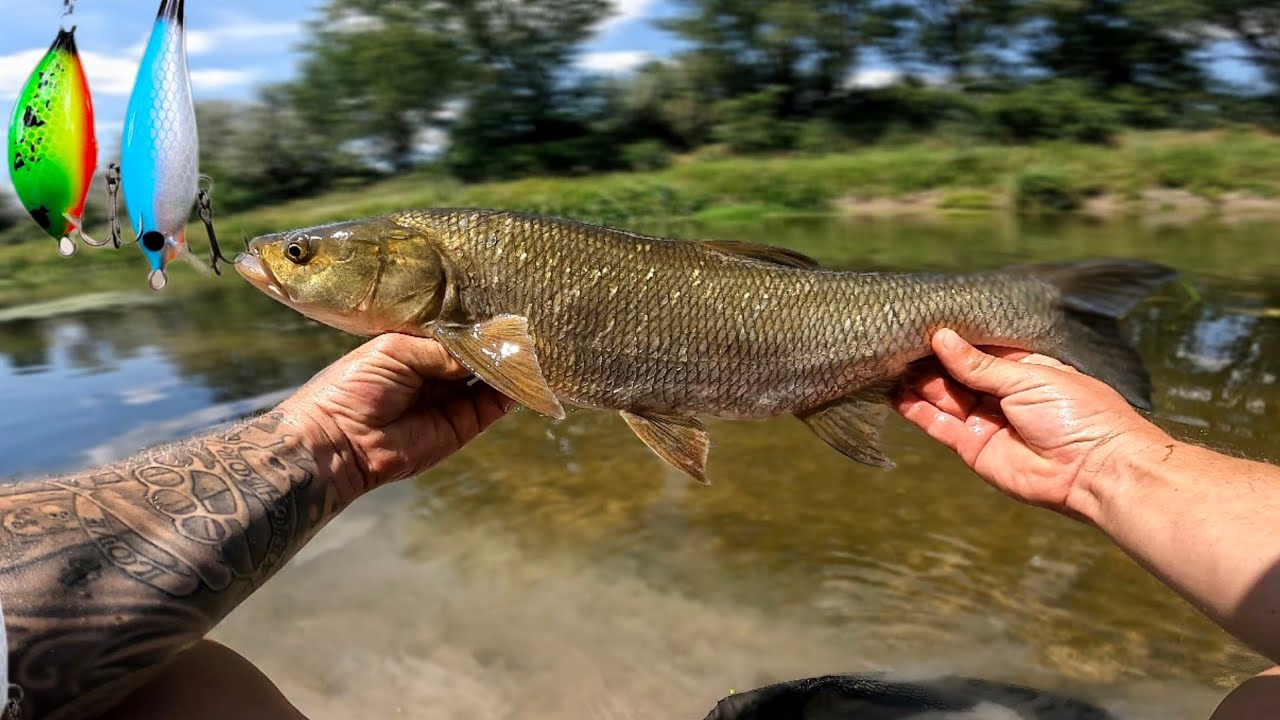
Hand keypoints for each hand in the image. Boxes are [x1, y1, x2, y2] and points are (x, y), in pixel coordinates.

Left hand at [276, 333, 512, 493]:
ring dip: (511, 364)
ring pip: (492, 378)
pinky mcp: (464, 425)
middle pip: (478, 354)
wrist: (339, 440)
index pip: (457, 331)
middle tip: (528, 322)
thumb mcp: (396, 350)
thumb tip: (485, 345)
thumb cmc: (355, 385)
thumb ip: (443, 348)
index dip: (478, 321)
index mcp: (417, 348)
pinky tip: (526, 371)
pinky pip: (494, 405)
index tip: (504, 304)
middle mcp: (438, 372)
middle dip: (499, 342)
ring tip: (534, 344)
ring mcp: (453, 399)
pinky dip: (512, 391)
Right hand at [894, 328, 1165, 515]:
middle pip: (954, 372)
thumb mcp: (1027, 377)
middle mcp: (999, 393)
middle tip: (900, 346)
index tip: (922, 325)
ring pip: (943, 397)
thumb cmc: (1076, 414)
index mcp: (1020, 368)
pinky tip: (897, 395)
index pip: (976, 349)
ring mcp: (984, 419)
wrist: (1093, 469)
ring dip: (920, 383)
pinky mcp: (972, 446)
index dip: (951, 339)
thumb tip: (942, 338)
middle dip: (930, 360)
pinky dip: (917, 411)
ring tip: (892, 367)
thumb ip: (979, 364)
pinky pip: (939, 425)